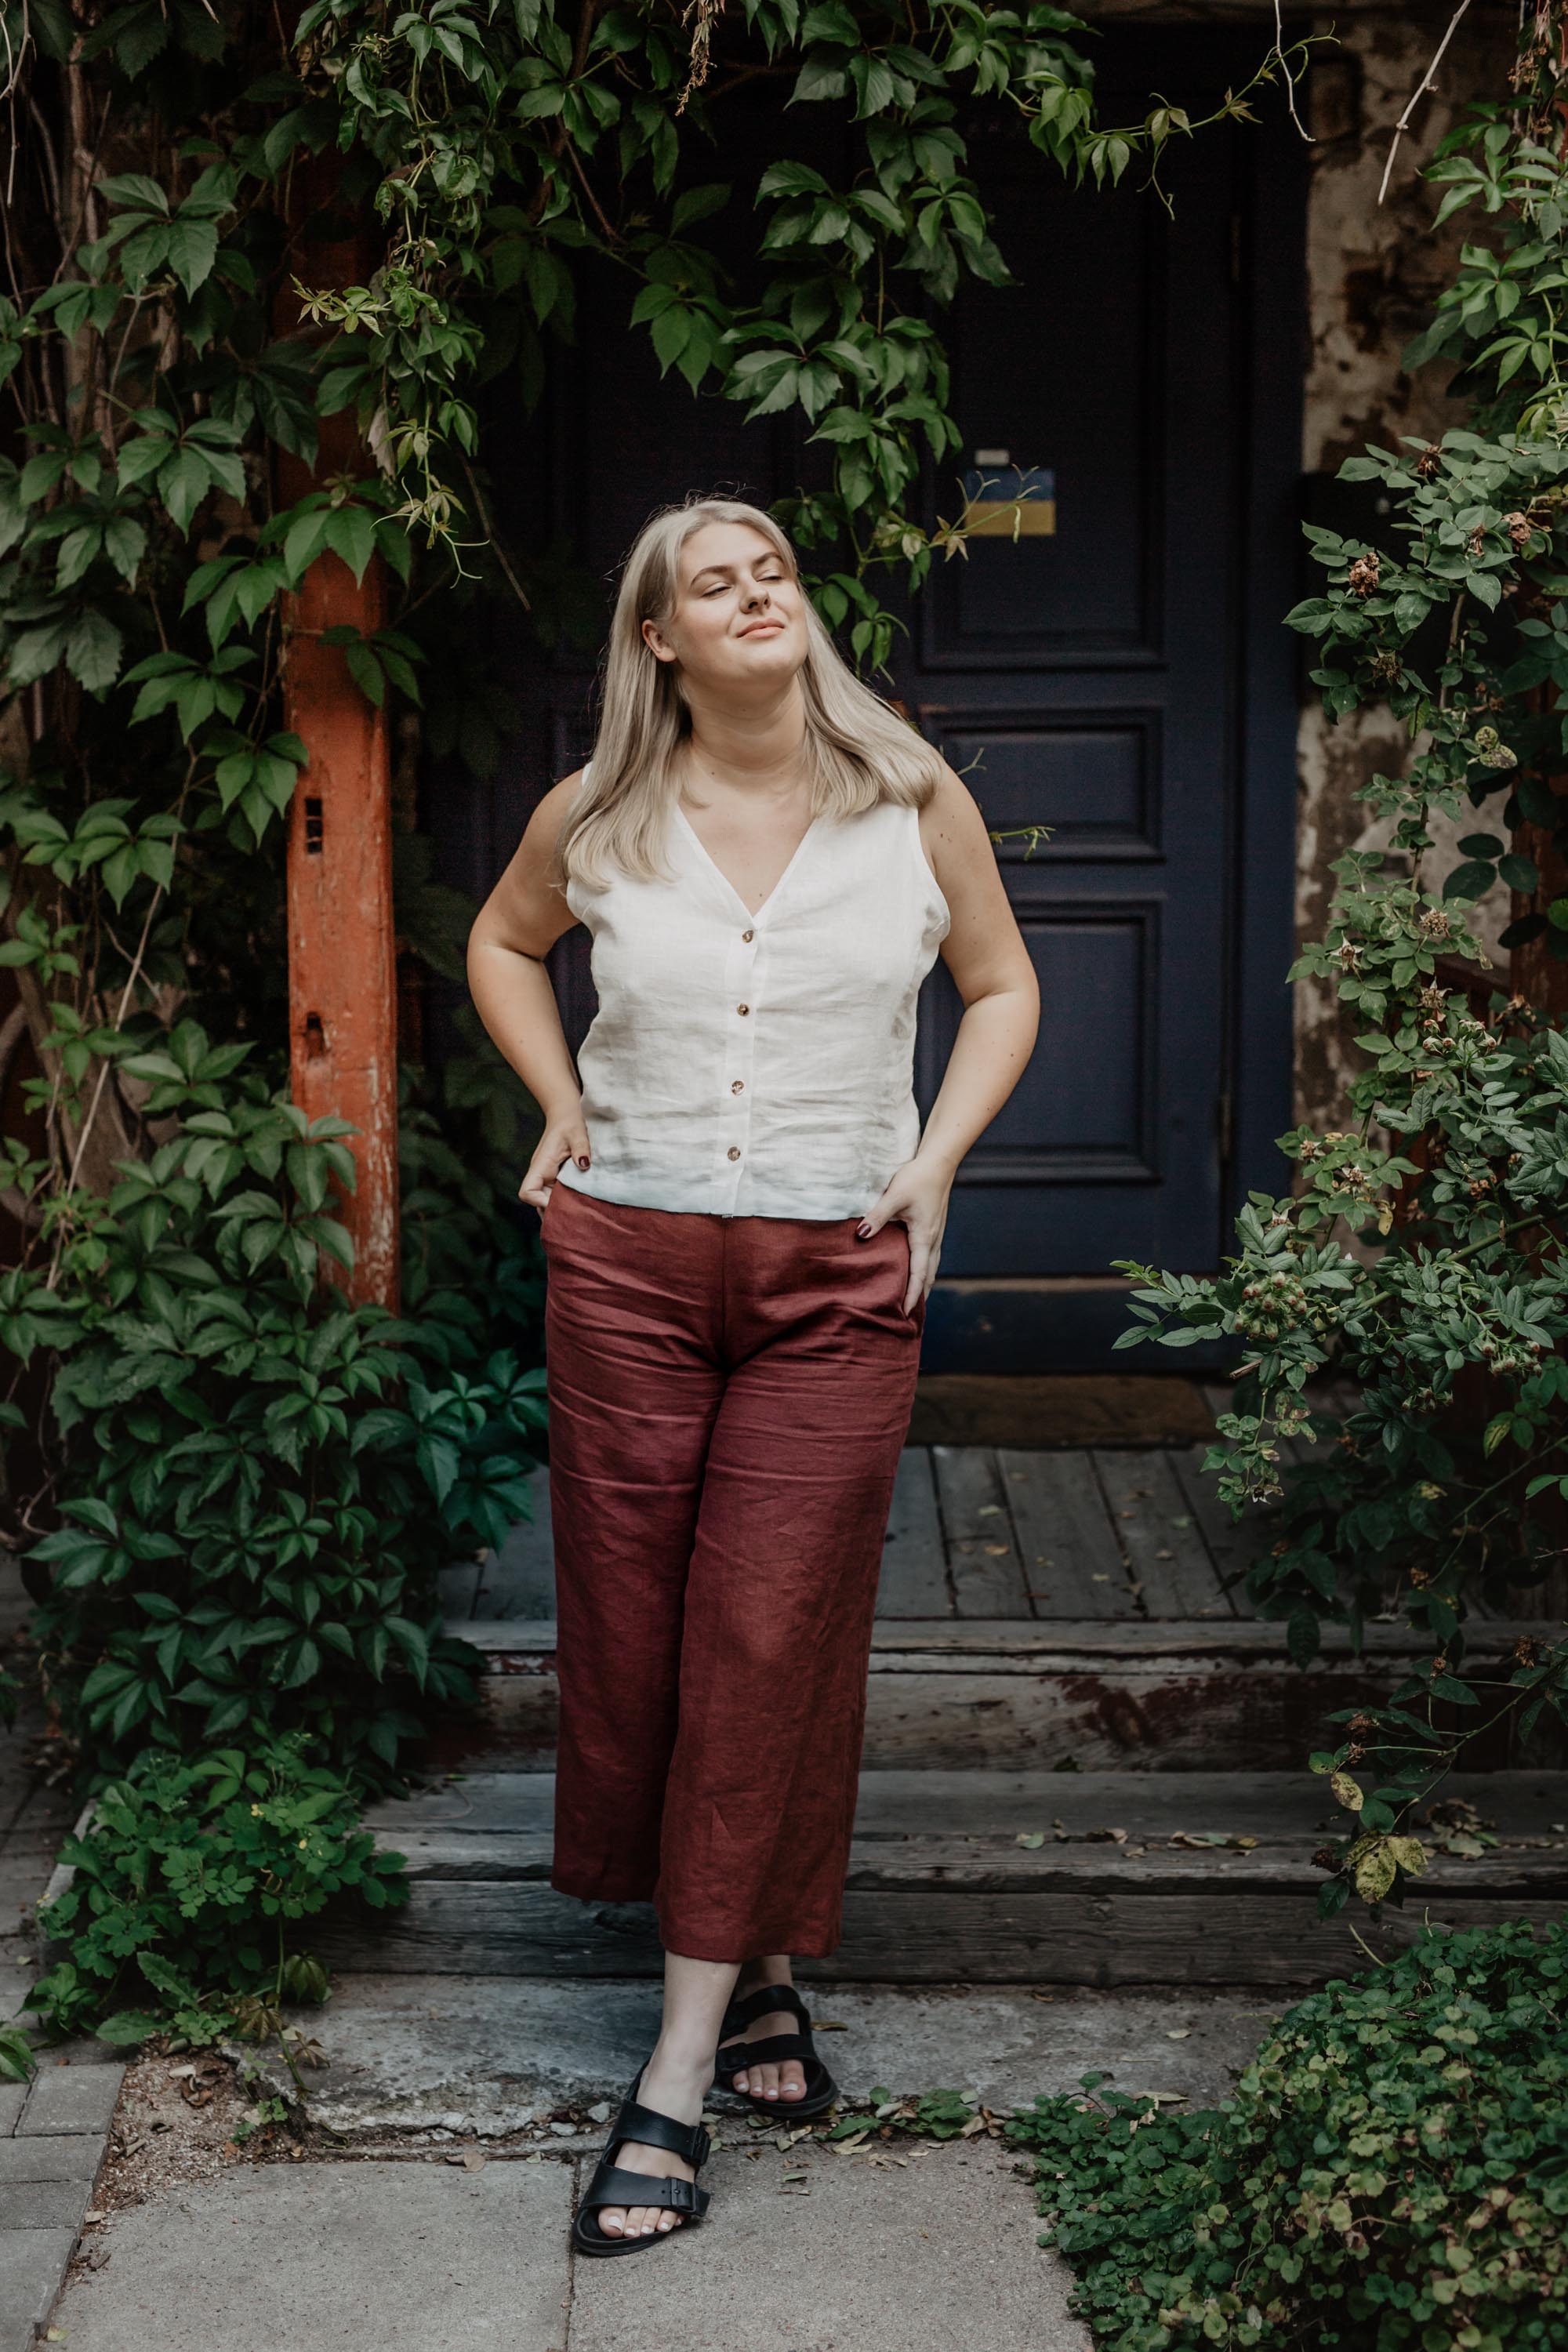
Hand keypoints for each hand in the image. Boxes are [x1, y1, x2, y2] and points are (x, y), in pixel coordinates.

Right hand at [519, 1108, 589, 1212]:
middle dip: (553, 1211)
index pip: (527, 1192)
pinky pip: (555, 1195)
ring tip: (578, 1214)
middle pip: (537, 1202)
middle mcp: (540, 1174)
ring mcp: (547, 1178)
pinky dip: (564, 1202)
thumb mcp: (577, 1133)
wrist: (565, 1117)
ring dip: (559, 1208)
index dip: (539, 1201)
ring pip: (546, 1201)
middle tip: (574, 1215)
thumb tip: (584, 1165)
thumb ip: (581, 1148)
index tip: (558, 1201)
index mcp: (541, 1165)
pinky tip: (579, 1205)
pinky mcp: (555, 1178)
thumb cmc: (569, 1124)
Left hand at [857, 1153, 951, 1315]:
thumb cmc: (918, 1178)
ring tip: (913, 1298)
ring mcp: (935, 1233)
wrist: (939, 1162)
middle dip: (919, 1295)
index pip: (918, 1274)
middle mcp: (933, 1239)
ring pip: (931, 1266)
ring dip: (923, 1282)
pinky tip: (914, 1268)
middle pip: (928, 1275)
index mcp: (924, 1237)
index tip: (905, 1314)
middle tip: (909, 1314)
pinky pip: (930, 1255)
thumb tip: (860, 1235)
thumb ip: (877, 1217)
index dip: (912, 1295)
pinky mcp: (933, 1226)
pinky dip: (924, 1269)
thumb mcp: (894, 1197)